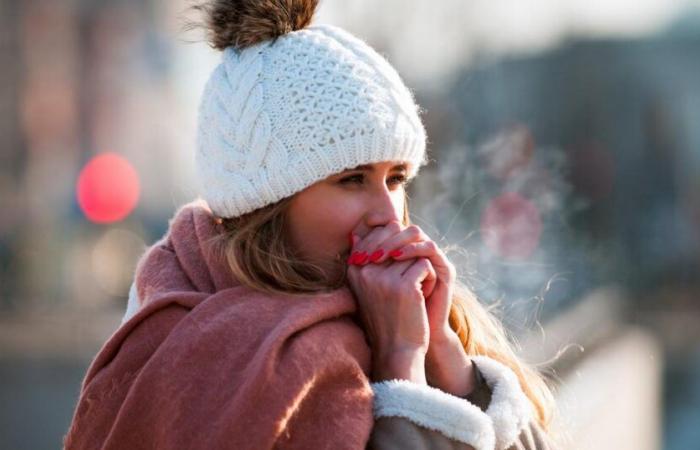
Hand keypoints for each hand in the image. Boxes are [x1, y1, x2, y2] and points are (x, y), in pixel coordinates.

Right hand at [346, 221, 434, 383]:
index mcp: (354, 268)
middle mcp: (365, 270)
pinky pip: (425, 265)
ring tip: (415, 293)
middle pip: (399, 237)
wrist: (397, 349)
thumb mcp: (367, 287)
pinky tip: (421, 299)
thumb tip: (357, 233)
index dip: (398, 244)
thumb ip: (364, 259)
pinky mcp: (403, 286)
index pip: (380, 232)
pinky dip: (429, 280)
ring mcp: (383, 278)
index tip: (398, 271)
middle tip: (409, 282)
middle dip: (410, 255)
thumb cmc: (386, 316)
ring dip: (421, 270)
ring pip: (414, 253)